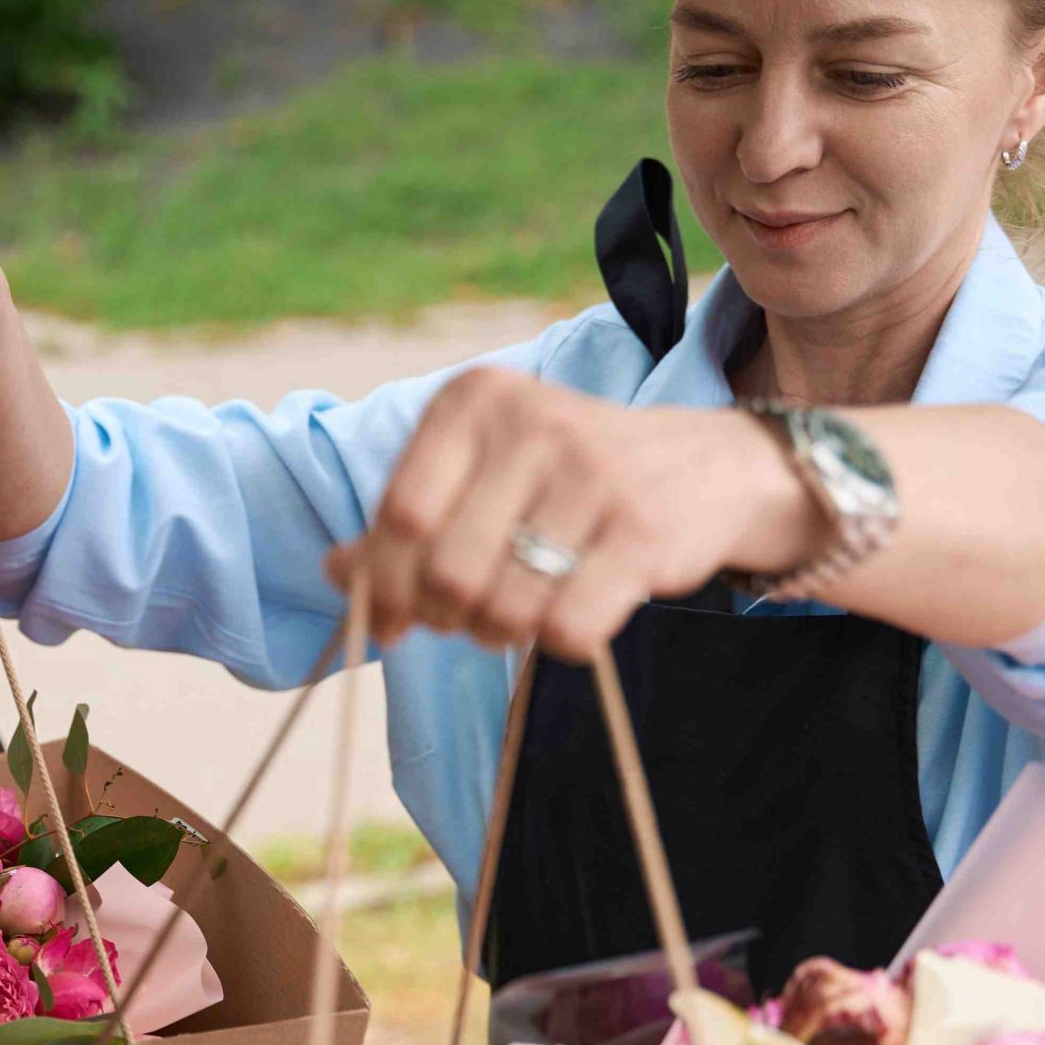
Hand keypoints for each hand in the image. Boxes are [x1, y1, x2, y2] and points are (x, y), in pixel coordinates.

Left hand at [325, 367, 826, 659]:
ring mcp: (593, 475)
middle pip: (447, 572)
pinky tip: (577, 615)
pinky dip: (563, 643)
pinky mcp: (644, 531)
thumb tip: (335, 572)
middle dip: (448, 617)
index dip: (382, 587)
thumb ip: (406, 521)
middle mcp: (532, 423)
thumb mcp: (482, 475)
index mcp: (474, 401)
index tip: (388, 626)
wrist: (709, 466)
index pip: (400, 515)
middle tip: (470, 618)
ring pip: (505, 609)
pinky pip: (568, 630)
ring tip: (524, 612)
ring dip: (504, 634)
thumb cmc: (569, 479)